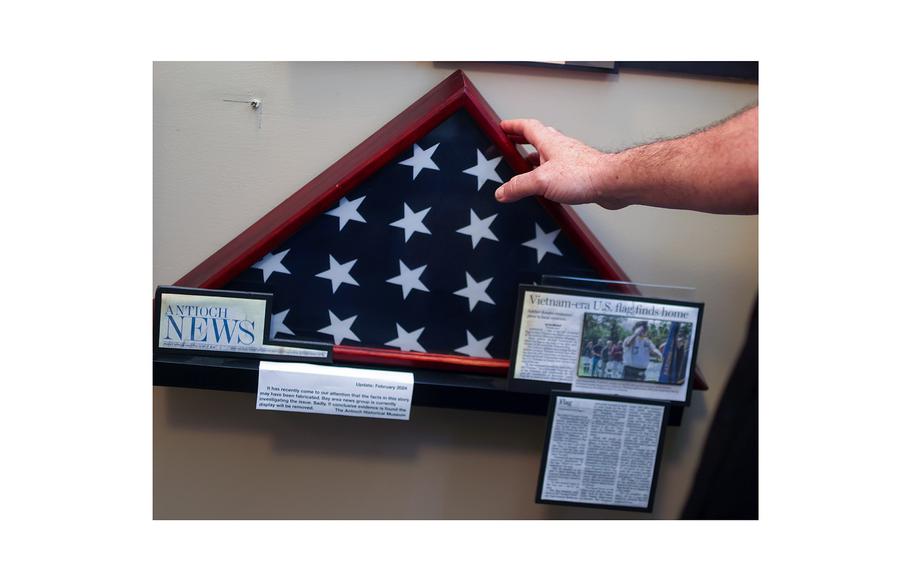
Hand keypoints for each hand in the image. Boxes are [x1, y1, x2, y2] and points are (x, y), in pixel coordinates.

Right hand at [495, 119, 625, 207]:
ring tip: (525, 167)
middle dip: (522, 139)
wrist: (611, 183)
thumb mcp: (542, 181)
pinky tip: (546, 185)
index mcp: (549, 142)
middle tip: (511, 143)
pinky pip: (558, 169)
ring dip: (535, 157)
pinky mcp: (579, 173)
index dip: (513, 125)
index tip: (503, 126)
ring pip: (548, 154)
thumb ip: (519, 186)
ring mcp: (570, 159)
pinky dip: (547, 173)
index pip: (527, 127)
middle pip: (537, 138)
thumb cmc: (584, 174)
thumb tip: (503, 191)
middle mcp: (560, 147)